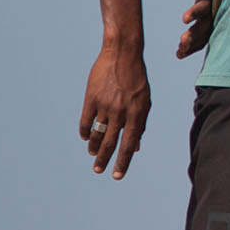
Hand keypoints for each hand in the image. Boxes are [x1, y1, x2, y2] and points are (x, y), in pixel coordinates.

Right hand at [79, 46, 149, 179]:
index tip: (117, 176)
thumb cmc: (137, 79)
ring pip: (97, 134)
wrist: (123, 54)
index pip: (130, 143)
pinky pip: (86, 122)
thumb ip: (139, 123)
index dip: (123, 161)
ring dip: (94, 147)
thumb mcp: (144, 100)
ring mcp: (105, 105)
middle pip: (110, 142)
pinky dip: (85, 132)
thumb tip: (136, 147)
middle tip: (99, 171)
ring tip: (94, 155)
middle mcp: (121, 111)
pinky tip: (86, 138)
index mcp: (138, 112)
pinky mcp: (91, 98)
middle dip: (105, 160)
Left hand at [175, 0, 217, 58]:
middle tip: (183, 40)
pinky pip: (200, 43)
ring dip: (192, 45)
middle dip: (195, 34)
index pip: (204, 7)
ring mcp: (210, 24)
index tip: (183, 18)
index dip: (195, 12)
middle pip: (205, 26)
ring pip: (203, 37)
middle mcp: (212, 13)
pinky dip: (190, 50)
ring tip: (180, 50)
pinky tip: (178, 55)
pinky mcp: (205, 32)